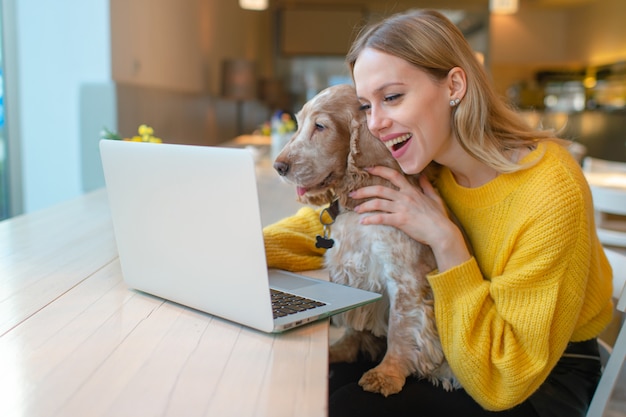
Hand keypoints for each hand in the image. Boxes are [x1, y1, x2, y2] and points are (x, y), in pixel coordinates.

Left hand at [350, 166, 470, 270]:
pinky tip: (363, 222)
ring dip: (364, 206)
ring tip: (356, 210)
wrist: (442, 232)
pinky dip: (370, 219)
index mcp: (411, 190)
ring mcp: (402, 208)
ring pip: (378, 203)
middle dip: (363, 191)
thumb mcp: (434, 197)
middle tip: (353, 194)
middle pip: (379, 189)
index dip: (378, 170)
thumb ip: (426, 186)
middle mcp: (405, 197)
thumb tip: (423, 176)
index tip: (366, 169)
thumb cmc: (439, 217)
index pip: (393, 175)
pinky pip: (381, 218)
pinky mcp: (400, 221)